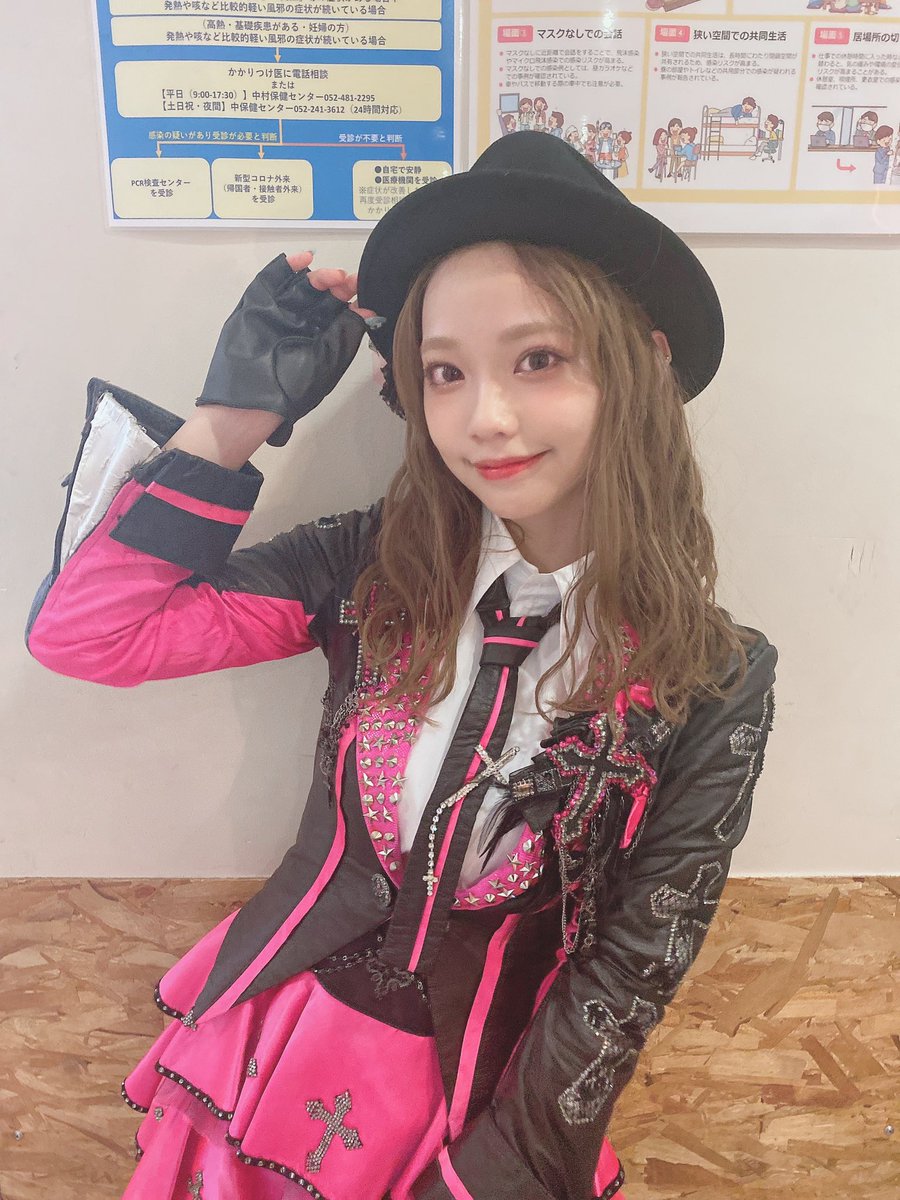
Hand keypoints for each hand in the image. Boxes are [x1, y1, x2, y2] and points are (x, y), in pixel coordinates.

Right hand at [197, 251, 382, 446]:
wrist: (249, 402)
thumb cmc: (293, 388)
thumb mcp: (328, 362)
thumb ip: (346, 335)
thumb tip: (368, 312)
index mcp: (320, 339)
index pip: (338, 311)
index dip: (350, 299)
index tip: (360, 291)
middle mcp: (301, 323)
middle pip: (322, 294)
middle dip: (337, 285)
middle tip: (347, 281)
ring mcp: (278, 311)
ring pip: (301, 285)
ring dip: (319, 276)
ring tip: (333, 275)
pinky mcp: (257, 304)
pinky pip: (272, 279)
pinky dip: (287, 266)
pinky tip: (304, 259)